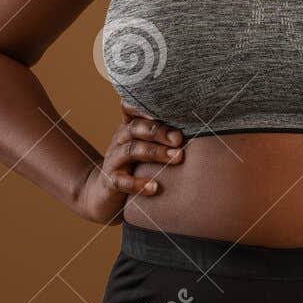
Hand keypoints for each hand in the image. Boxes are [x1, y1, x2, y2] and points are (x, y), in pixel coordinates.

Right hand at [75, 104, 183, 224]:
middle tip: (179, 139)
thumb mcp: (145, 148)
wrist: (103, 195)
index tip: (168, 109)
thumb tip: (199, 129)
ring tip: (177, 158)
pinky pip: (122, 181)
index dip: (145, 107)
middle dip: (160, 132)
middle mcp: (120, 140)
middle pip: (137, 128)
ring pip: (132, 150)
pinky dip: (138, 184)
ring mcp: (114, 160)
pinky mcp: (110, 182)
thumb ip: (164, 137)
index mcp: (129, 129)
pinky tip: (154, 186)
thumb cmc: (133, 167)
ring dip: (155, 153)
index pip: (133, 110)